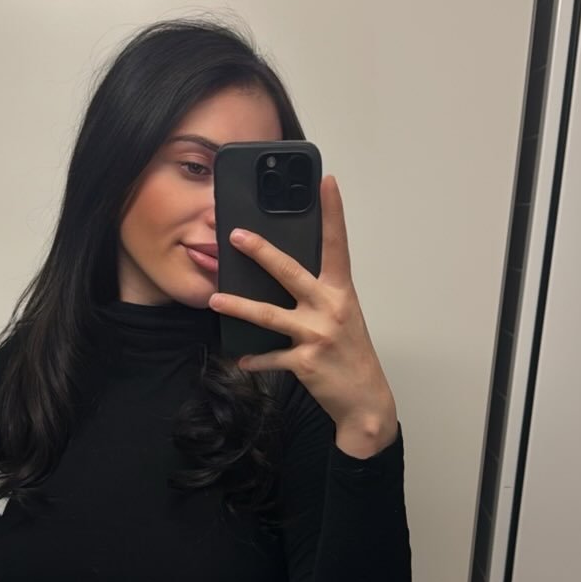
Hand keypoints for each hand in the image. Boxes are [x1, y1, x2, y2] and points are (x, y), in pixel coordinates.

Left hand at [207, 175, 398, 444]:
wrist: (365, 400)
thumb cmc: (351, 354)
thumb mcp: (342, 316)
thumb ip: (318, 295)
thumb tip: (282, 276)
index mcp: (342, 292)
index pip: (337, 244)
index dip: (333, 212)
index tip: (327, 182)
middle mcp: (330, 309)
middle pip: (290, 272)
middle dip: (261, 252)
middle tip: (236, 235)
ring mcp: (317, 335)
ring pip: (270, 316)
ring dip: (239, 307)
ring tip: (215, 299)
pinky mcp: (305, 362)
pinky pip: (271, 357)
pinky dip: (255, 359)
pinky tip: (241, 358)